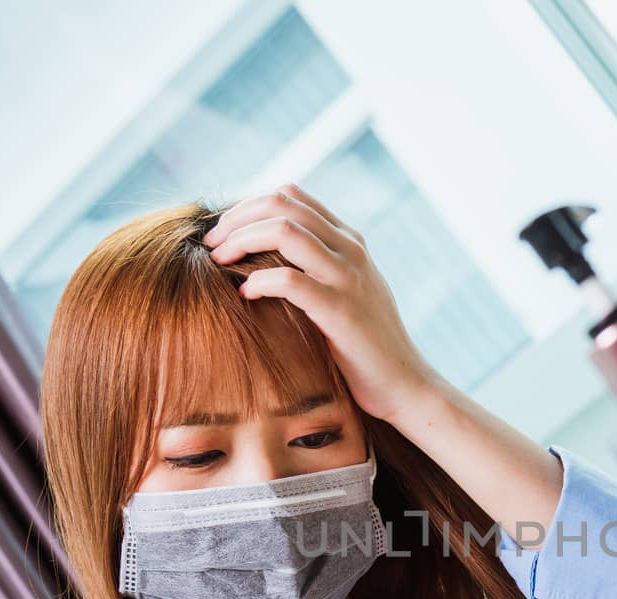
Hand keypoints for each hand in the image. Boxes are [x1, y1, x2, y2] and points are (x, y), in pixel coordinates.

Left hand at [204, 183, 442, 425]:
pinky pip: (290, 280)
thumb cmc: (366, 346)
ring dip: (241, 240)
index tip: (224, 232)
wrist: (405, 385)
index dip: (249, 206)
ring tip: (220, 261)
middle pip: (282, 204)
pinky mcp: (341, 311)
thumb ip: (320, 268)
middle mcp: (351, 250)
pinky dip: (258, 282)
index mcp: (349, 241)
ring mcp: (348, 278)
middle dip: (237, 218)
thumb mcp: (348, 293)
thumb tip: (267, 257)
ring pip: (284, 231)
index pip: (292, 196)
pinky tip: (245, 296)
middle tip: (212, 244)